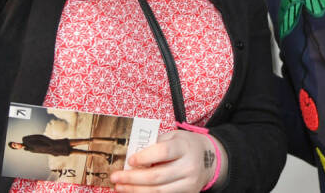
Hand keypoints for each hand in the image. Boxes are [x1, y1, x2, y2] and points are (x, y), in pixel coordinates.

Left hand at [111, 130, 226, 192]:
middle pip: (157, 176)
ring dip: (135, 190)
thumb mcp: (173, 137)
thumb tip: (130, 155)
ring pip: (158, 191)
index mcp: (184, 147)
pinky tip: (134, 192)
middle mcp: (189, 166)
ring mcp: (189, 183)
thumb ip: (154, 144)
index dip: (144, 157)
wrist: (209, 158)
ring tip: (120, 187)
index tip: (129, 160)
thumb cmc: (184, 145)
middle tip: (115, 177)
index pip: (163, 152)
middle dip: (132, 178)